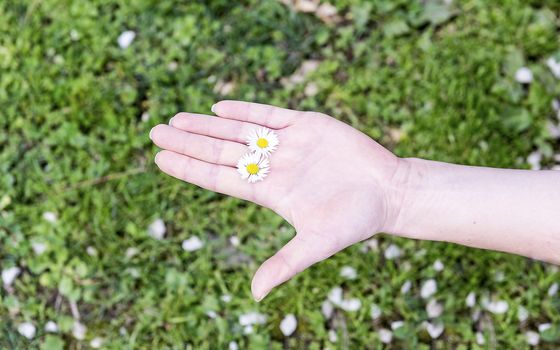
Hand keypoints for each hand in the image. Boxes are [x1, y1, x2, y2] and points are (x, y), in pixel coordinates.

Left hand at [150, 100, 401, 300]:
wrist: (389, 192)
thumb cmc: (356, 220)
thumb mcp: (318, 243)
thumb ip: (285, 263)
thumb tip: (254, 295)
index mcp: (269, 192)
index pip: (219, 178)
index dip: (190, 168)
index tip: (161, 159)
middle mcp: (273, 167)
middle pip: (221, 152)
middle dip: (189, 142)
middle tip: (154, 132)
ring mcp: (288, 144)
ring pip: (239, 131)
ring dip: (208, 125)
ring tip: (176, 120)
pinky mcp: (307, 125)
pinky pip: (270, 114)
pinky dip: (245, 110)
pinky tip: (219, 108)